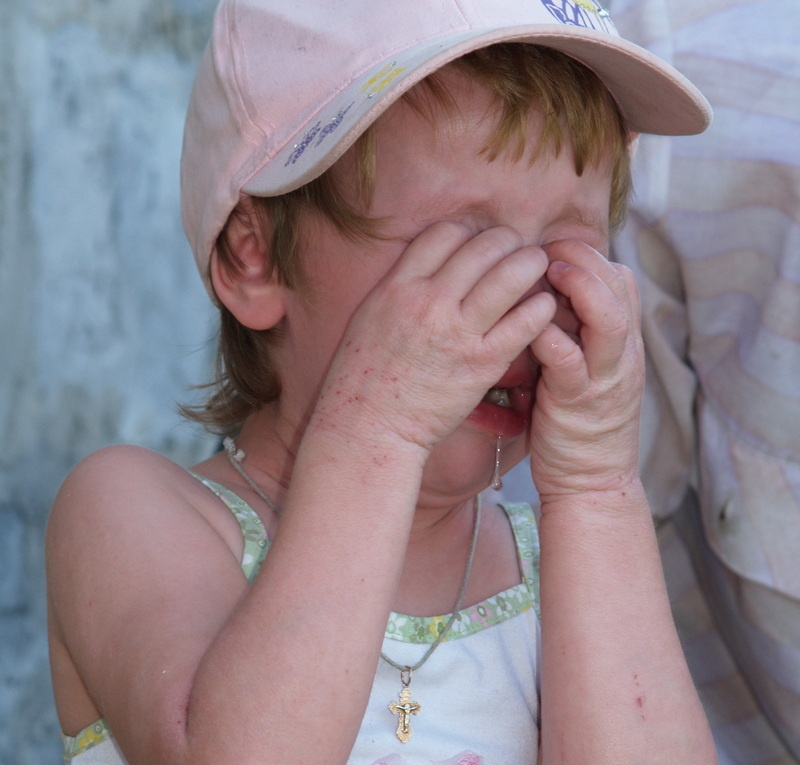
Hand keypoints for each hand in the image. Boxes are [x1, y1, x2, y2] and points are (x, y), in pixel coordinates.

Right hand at [314, 222, 556, 450]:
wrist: (368, 426)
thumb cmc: (364, 376)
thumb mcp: (370, 316)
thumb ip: (401, 286)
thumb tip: (431, 264)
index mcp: (398, 287)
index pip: (445, 233)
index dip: (469, 233)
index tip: (478, 245)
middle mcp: (429, 302)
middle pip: (484, 246)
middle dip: (507, 241)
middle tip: (517, 249)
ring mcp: (458, 332)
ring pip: (511, 274)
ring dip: (531, 263)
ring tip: (536, 267)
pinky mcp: (482, 364)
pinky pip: (525, 321)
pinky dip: (540, 306)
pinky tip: (542, 306)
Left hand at [528, 240, 643, 498]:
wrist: (591, 482)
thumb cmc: (575, 422)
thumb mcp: (583, 369)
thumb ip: (571, 334)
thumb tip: (537, 296)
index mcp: (620, 342)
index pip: (618, 280)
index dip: (588, 256)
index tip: (553, 246)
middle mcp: (620, 354)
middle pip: (618, 286)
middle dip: (584, 257)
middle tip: (547, 245)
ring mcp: (604, 377)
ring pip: (608, 318)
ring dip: (580, 287)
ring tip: (550, 268)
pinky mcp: (579, 402)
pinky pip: (572, 361)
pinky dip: (554, 337)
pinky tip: (531, 324)